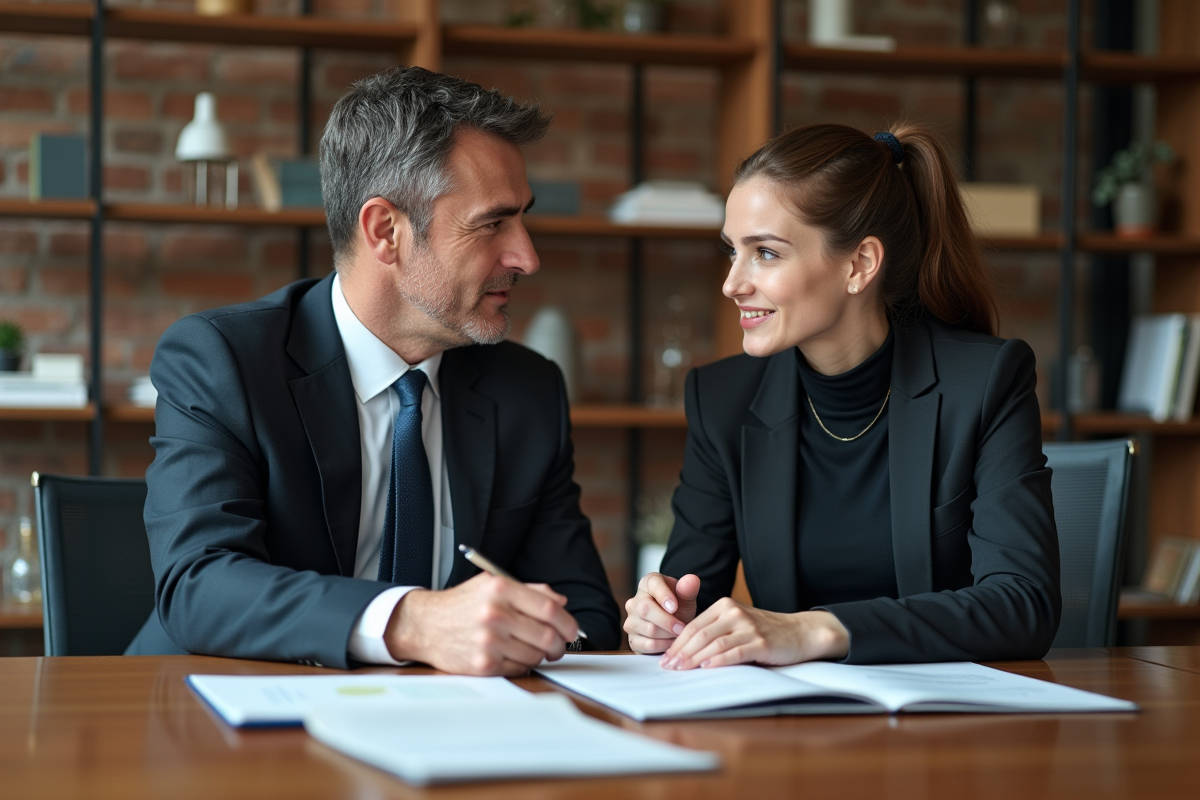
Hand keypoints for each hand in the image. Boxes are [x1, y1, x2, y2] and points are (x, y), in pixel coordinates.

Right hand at [383, 573, 579, 675]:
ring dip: (540, 655)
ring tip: (530, 648)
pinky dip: (522, 664)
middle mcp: (495, 614)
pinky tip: (512, 655)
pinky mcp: (483, 664)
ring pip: (535, 655)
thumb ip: (530, 591)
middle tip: (558, 646)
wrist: (426, 625)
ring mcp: (488, 641)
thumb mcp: (493, 584)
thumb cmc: (463, 604)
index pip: (549, 609)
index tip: (571, 630)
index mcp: (501, 589)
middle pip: (547, 636)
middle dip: (559, 645)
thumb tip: (561, 602)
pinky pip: (519, 668)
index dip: (567, 622)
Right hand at [623, 572, 700, 653]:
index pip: (652, 583)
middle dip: (668, 621)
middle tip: (682, 627)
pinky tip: (671, 643)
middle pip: (645, 609)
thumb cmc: (678, 609)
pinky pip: (647, 645)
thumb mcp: (686, 598)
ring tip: (679, 635)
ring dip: (668, 635)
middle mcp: (635, 601)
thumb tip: (692, 580)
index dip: (664, 595)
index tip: (675, 607)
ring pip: (649, 629)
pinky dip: (664, 646)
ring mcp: (631, 621)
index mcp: (647, 584)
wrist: (674, 628)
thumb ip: (688, 589)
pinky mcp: (632, 640)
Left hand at [659, 600, 848, 669]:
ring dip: (694, 658)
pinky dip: (718, 660)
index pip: (694, 625)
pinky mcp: (761, 642)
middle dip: (681, 652)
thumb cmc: (766, 632)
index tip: (665, 658)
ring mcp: (748, 627)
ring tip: (681, 670)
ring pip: (714, 643)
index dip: (677, 642)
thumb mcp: (738, 624)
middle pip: (700, 634)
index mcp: (725, 606)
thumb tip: (687, 652)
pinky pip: (734, 652)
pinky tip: (706, 667)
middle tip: (668, 667)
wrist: (800, 632)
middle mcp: (735, 613)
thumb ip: (716, 631)